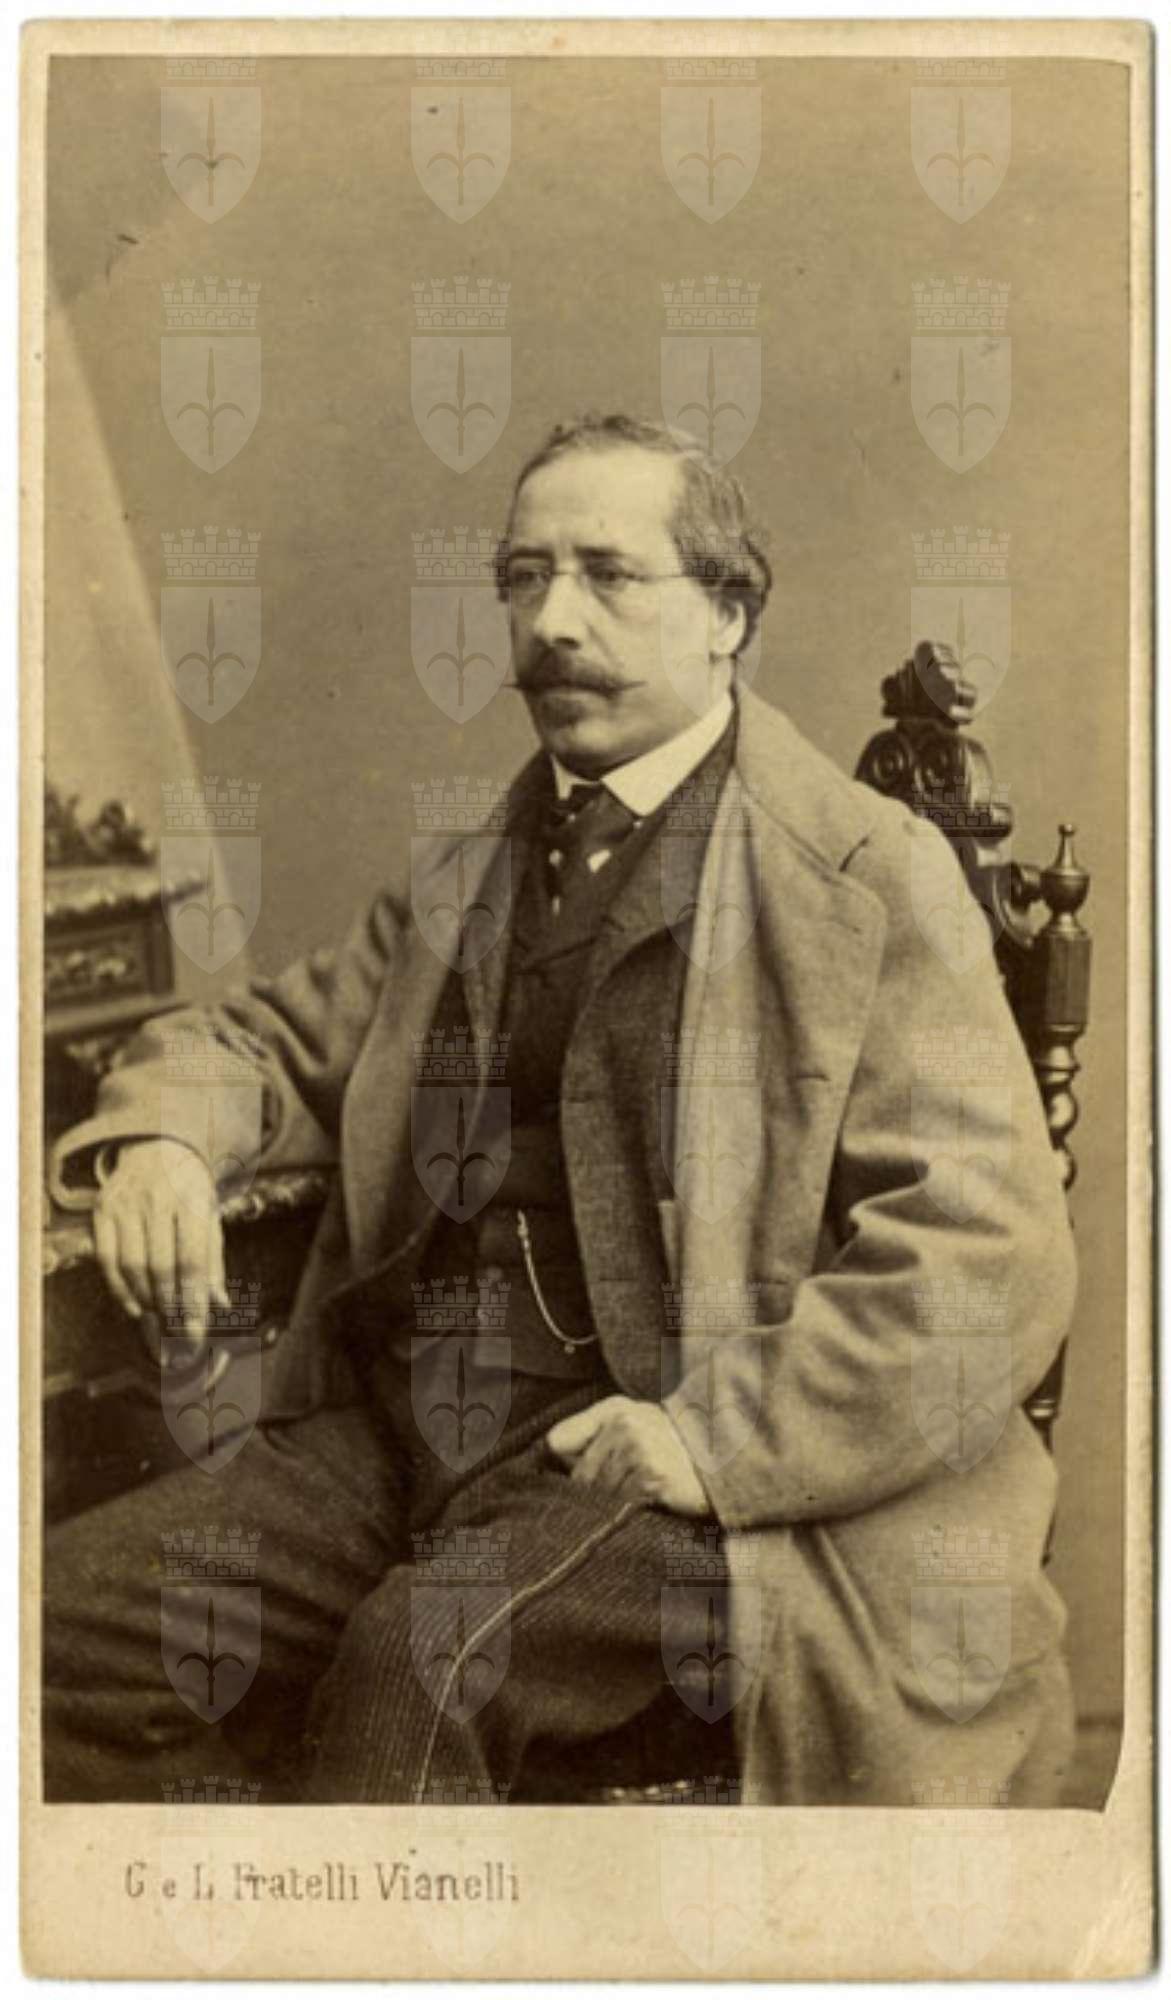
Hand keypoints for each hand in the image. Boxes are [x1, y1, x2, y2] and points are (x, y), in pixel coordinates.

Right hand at [91, 1139, 227, 1338]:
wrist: (158, 1144)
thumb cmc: (190, 1187)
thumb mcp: (211, 1214)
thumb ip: (213, 1259)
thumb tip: (219, 1303)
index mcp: (191, 1199)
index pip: (192, 1259)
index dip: (192, 1299)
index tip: (195, 1330)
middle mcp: (156, 1199)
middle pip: (160, 1266)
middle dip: (170, 1304)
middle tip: (177, 1327)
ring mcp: (125, 1203)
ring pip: (131, 1265)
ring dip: (146, 1299)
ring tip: (160, 1315)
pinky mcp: (102, 1209)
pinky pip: (106, 1259)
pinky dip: (120, 1289)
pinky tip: (135, 1306)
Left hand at [545, 1395, 713, 1515]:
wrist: (723, 1461)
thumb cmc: (672, 1446)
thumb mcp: (633, 1424)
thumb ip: (592, 1433)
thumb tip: (552, 1454)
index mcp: (614, 1408)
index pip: (558, 1439)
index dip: (562, 1463)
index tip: (570, 1473)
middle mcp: (623, 1423)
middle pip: (579, 1475)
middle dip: (594, 1490)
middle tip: (626, 1486)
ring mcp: (638, 1449)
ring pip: (599, 1493)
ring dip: (615, 1501)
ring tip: (641, 1490)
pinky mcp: (651, 1476)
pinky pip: (622, 1503)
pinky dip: (632, 1508)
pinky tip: (651, 1498)